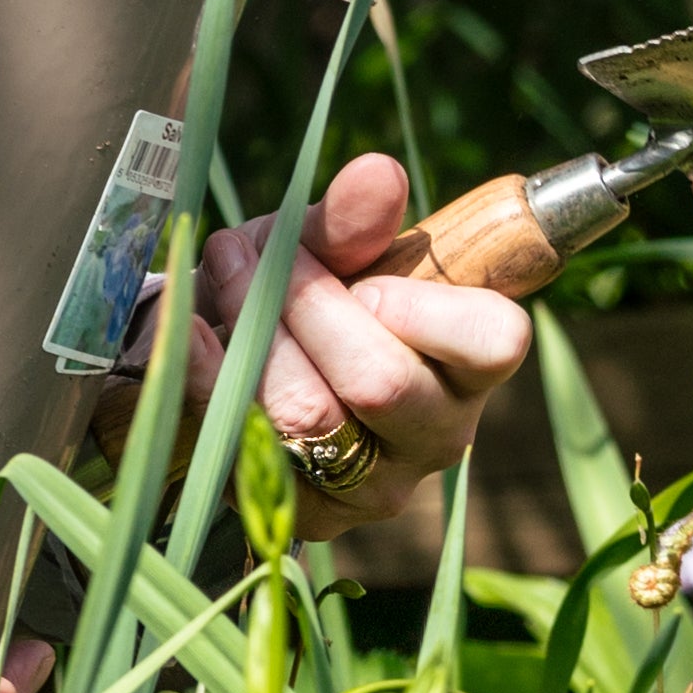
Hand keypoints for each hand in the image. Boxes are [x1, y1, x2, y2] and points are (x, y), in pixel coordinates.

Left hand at [190, 151, 528, 542]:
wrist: (246, 350)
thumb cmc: (312, 289)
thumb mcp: (331, 244)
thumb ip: (353, 218)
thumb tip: (376, 175)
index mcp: (472, 363)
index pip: (495, 341)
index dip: (423, 307)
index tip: (367, 280)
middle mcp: (441, 434)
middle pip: (377, 380)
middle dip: (300, 303)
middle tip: (246, 250)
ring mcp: (378, 485)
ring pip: (308, 416)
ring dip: (250, 333)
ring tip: (222, 275)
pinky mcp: (314, 517)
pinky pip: (251, 450)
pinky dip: (212, 382)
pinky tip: (197, 335)